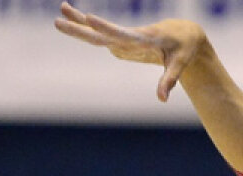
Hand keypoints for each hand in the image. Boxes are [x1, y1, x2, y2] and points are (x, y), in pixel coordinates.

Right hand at [55, 5, 207, 101]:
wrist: (182, 33)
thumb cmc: (183, 49)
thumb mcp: (179, 64)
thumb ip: (169, 80)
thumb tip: (162, 99)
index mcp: (143, 38)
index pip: (120, 34)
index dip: (105, 27)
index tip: (89, 18)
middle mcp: (129, 36)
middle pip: (101, 33)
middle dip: (80, 26)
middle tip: (59, 18)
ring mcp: (123, 38)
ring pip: (98, 31)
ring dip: (79, 22)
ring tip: (61, 9)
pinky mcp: (121, 41)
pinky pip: (101, 35)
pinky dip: (86, 27)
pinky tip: (71, 18)